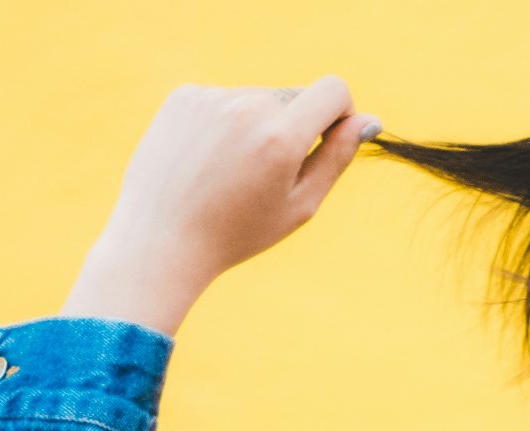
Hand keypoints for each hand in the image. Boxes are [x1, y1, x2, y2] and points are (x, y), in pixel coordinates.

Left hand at [61, 76, 379, 334]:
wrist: (160, 241)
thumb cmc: (237, 233)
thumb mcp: (299, 204)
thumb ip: (338, 157)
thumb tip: (369, 119)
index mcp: (281, 138)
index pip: (333, 90)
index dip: (340, 112)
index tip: (328, 138)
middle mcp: (247, 108)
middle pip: (294, 97)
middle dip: (293, 127)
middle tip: (265, 176)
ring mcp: (212, 98)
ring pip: (257, 98)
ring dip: (256, 126)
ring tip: (229, 173)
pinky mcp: (185, 97)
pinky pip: (223, 100)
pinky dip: (223, 124)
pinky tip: (205, 161)